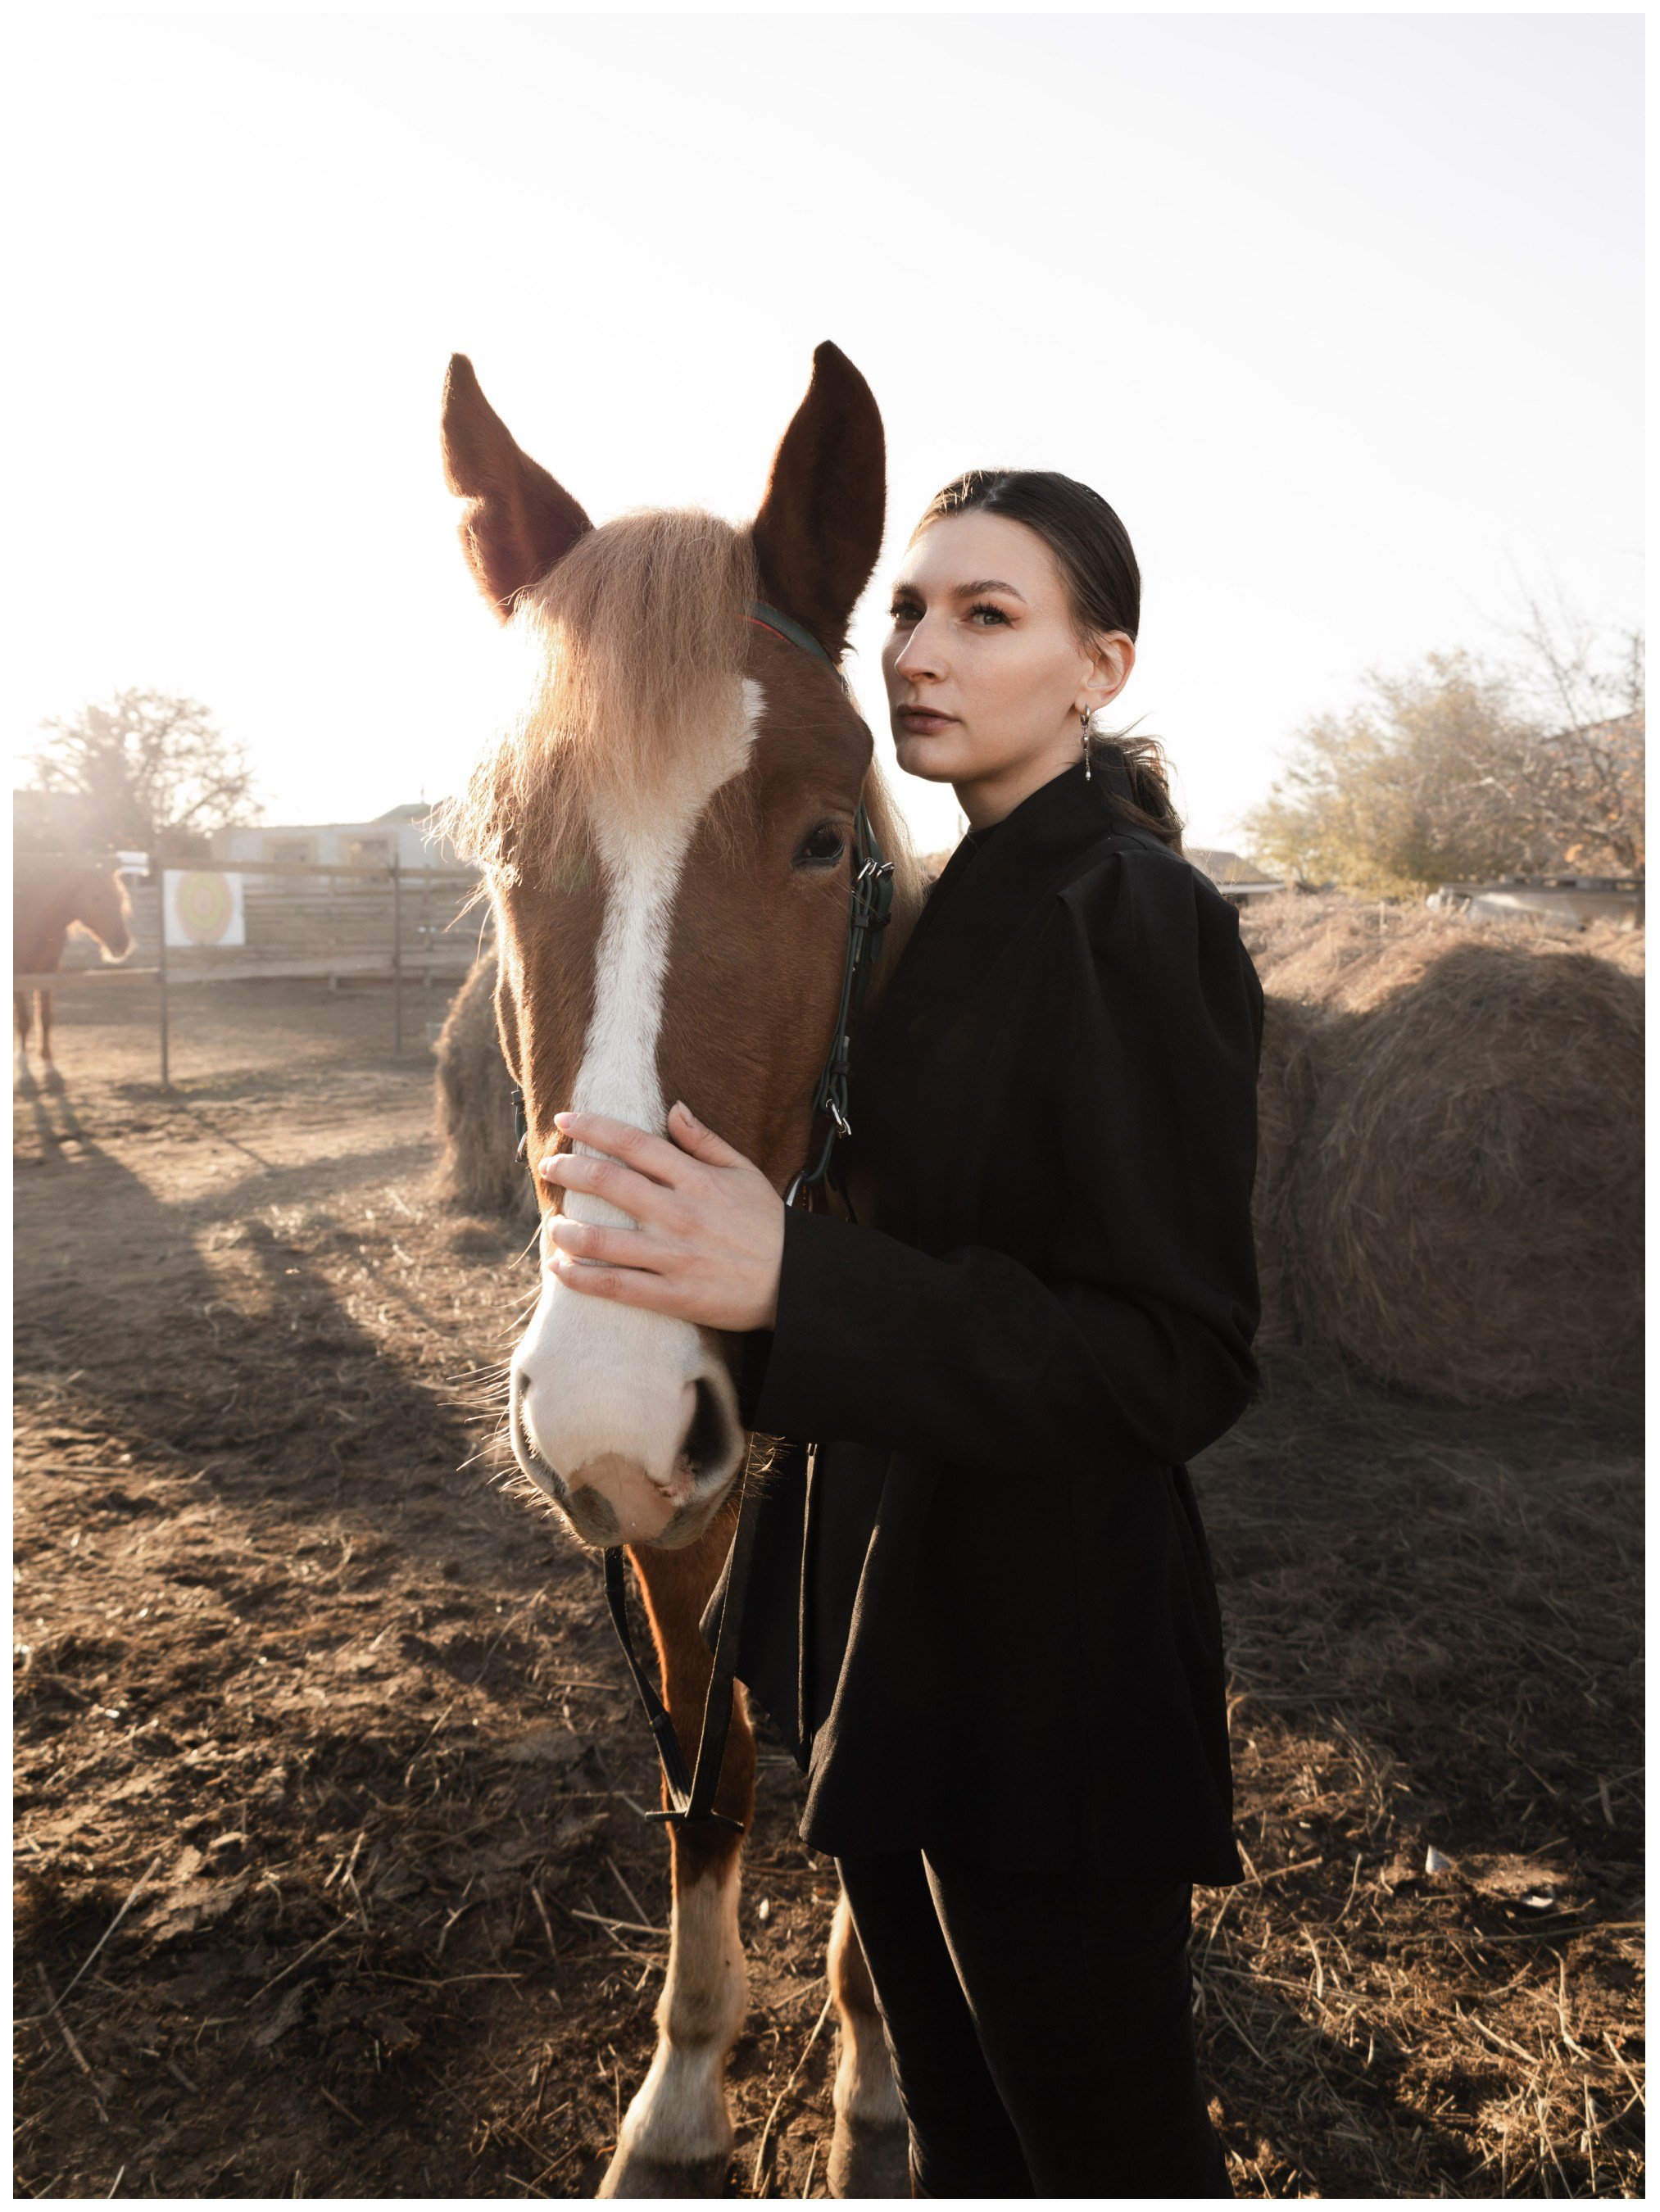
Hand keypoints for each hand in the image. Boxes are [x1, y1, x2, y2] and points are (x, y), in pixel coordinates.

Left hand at [538, 1101, 784, 1331]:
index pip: (633, 1144)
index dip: (593, 1128)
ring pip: (603, 1239)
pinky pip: (616, 1286)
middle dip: (569, 1170)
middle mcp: (680, 1213)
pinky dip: (581, 1278)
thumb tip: (673, 1108)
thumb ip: (704, 1141)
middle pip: (609, 1184)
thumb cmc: (769, 1224)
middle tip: (549, 1167)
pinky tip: (560, 1268)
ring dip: (567, 1229)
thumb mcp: (743, 1171)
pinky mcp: (673, 1295)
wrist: (796, 1281)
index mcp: (696, 1179)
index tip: (565, 1122)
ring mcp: (674, 1256)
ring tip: (554, 1223)